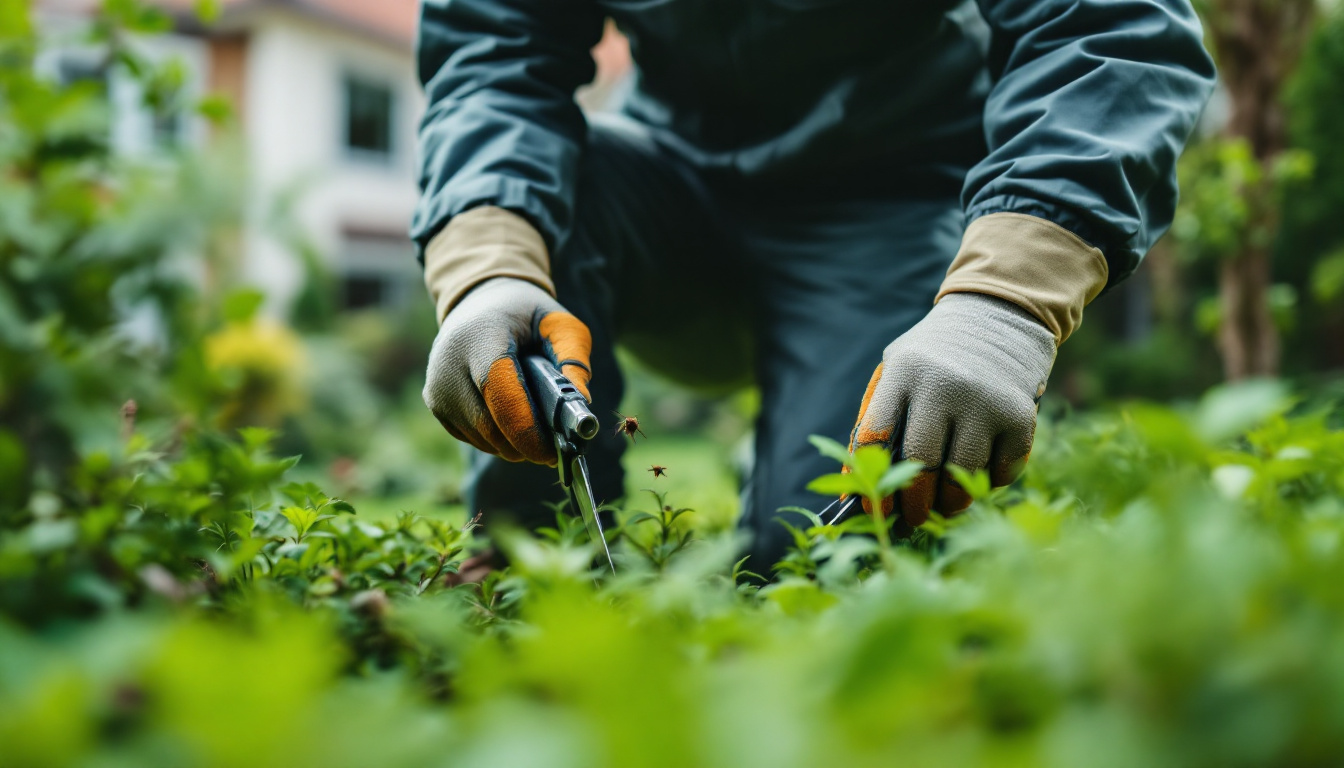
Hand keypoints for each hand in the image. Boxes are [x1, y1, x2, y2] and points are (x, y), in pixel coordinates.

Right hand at [423, 277, 592, 465]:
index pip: (500, 391)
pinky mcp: (434, 401)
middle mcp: (450, 363)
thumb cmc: (526, 314)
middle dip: (524, 444)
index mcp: (482, 336)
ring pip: (479, 437)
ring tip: (535, 431)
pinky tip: (511, 422)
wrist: (480, 301)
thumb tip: (581, 405)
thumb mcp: (559, 323)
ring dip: (511, 445)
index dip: (526, 427)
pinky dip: (495, 440)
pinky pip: (470, 436)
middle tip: (553, 448)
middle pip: (488, 423)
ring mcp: (438, 385)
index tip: (552, 451)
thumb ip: (573, 359)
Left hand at [849, 292, 1056, 524]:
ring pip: (963, 474)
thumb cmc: (935, 356)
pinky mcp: (1020, 416)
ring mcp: (985, 400)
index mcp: (904, 371)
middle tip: (911, 519)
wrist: (999, 316)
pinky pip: (1001, 471)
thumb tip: (856, 483)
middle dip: (914, 503)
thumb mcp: (898, 369)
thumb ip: (877, 418)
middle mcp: (944, 384)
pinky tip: (980, 475)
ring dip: (951, 501)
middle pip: (922, 463)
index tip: (871, 508)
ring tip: (945, 505)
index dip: (869, 480)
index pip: (875, 435)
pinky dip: (988, 483)